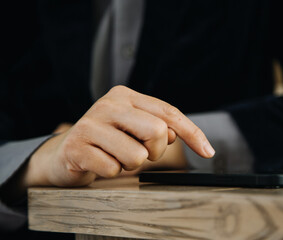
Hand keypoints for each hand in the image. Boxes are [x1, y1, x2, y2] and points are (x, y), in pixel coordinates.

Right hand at [23, 86, 214, 186]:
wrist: (65, 153)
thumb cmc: (107, 140)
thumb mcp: (133, 127)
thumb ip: (157, 125)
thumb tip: (176, 134)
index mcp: (125, 95)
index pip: (168, 112)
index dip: (192, 132)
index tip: (207, 151)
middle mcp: (108, 104)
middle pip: (158, 131)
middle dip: (155, 151)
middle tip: (140, 152)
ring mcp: (90, 124)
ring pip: (137, 155)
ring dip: (130, 164)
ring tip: (115, 156)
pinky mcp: (77, 147)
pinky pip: (113, 169)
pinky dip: (111, 172)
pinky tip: (99, 162)